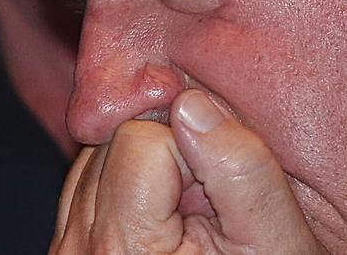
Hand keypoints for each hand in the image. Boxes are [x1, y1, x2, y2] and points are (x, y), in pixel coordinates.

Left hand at [49, 89, 324, 253]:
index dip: (196, 151)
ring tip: (189, 208)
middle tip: (206, 199)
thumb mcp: (277, 239)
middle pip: (116, 141)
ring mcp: (69, 247)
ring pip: (104, 152)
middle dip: (170, 153)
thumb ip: (242, 169)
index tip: (219, 190)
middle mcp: (80, 249)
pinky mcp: (73, 243)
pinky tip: (166, 210)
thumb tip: (194, 105)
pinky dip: (132, 179)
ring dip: (151, 164)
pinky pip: (96, 176)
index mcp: (124, 249)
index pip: (142, 139)